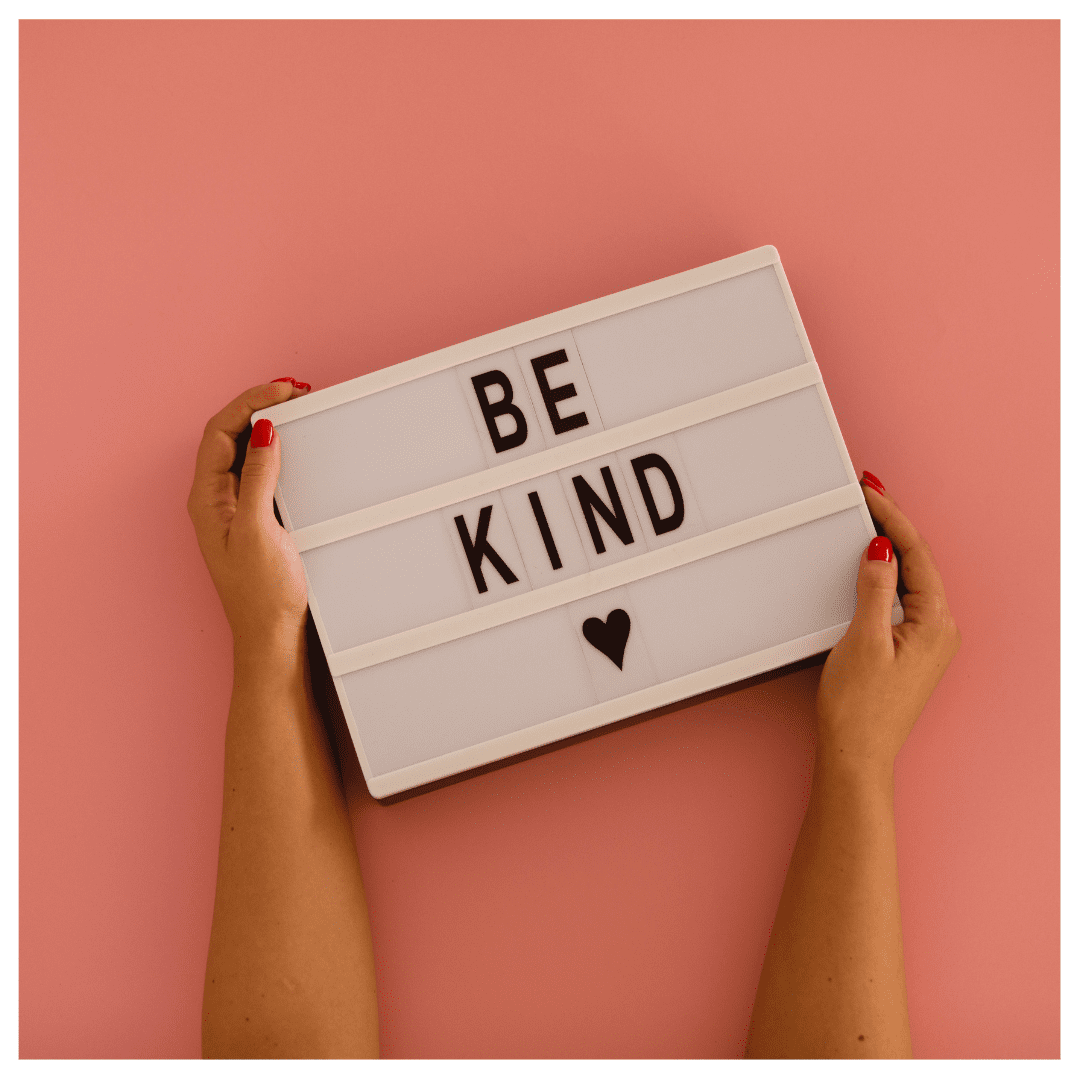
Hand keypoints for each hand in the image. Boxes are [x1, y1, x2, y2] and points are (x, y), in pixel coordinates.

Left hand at [187, 379, 312, 656]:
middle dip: (260, 406)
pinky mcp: (257, 520)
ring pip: (246, 451)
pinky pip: (262, 471)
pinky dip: (278, 451)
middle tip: (295, 392)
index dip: (250, 403)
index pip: (220, 431)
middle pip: (230, 435)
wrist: (272, 637)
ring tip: (296, 410)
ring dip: (269, 427)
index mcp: (207, 499)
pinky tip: (297, 448)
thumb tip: (264, 431)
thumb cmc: (262, 594)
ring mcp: (236, 509)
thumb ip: (260, 477)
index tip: (283, 391)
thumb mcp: (260, 529)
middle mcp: (216, 500)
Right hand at [816, 472, 960, 774]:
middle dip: (892, 526)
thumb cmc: (859, 709)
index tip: (872, 493)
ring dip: (888, 549)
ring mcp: (925, 641)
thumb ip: (875, 589)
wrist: (856, 753)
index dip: (892, 517)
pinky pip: (900, 598)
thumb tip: (882, 550)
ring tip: (869, 520)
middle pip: (917, 562)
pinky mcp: (908, 650)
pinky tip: (869, 567)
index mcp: (935, 623)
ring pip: (909, 579)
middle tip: (869, 496)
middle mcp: (938, 630)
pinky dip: (884, 576)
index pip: (916, 554)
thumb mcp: (863, 638)